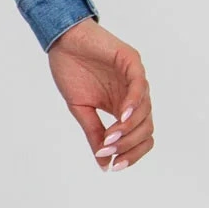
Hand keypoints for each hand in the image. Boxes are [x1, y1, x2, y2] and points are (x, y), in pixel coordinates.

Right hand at [45, 18, 152, 171]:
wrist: (62, 41)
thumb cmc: (70, 70)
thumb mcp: (80, 109)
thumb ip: (94, 133)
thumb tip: (103, 163)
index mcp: (124, 108)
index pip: (141, 137)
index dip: (132, 154)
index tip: (114, 166)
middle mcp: (134, 95)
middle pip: (146, 128)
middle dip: (129, 145)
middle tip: (108, 152)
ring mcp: (135, 79)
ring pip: (144, 111)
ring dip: (128, 129)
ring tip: (109, 138)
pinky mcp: (131, 61)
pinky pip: (139, 86)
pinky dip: (132, 104)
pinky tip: (120, 118)